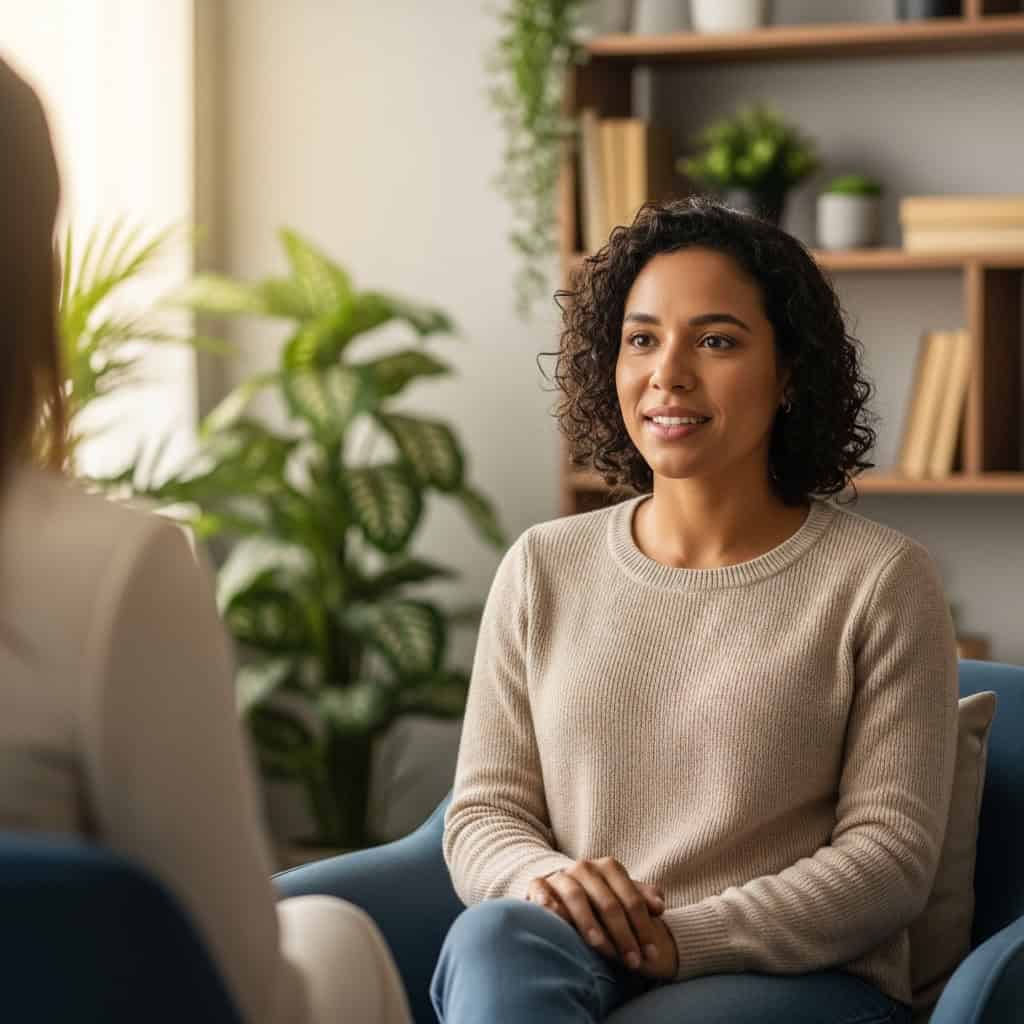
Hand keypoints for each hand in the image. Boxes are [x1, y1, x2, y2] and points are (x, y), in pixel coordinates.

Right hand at [525, 857, 676, 978]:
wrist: (560, 888)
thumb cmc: (597, 899)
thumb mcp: (620, 896)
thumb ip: (640, 898)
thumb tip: (659, 905)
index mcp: (608, 867)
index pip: (631, 897)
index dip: (642, 926)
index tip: (651, 953)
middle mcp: (584, 868)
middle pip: (607, 901)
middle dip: (622, 933)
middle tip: (632, 961)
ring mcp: (560, 876)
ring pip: (577, 896)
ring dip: (590, 923)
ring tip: (601, 946)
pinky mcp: (537, 885)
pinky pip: (543, 894)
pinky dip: (550, 906)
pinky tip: (558, 922)